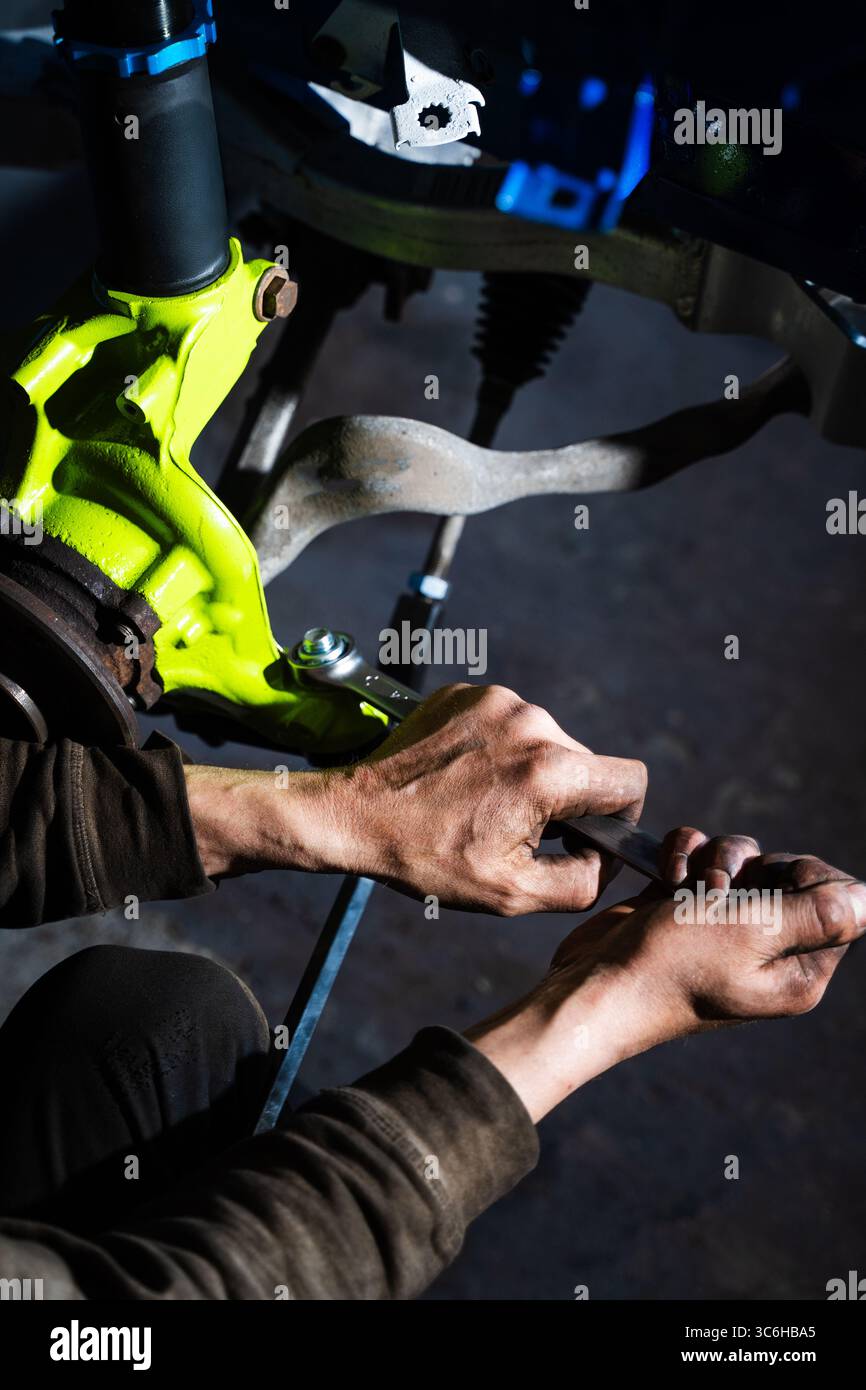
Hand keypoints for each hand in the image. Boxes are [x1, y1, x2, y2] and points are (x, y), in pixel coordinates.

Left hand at [325, 683, 646, 913]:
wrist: (354, 814)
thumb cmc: (429, 858)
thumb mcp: (512, 893)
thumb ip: (582, 882)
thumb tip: (608, 859)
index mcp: (548, 771)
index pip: (629, 781)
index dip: (619, 815)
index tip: (586, 834)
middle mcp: (531, 722)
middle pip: (585, 762)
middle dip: (565, 797)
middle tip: (516, 826)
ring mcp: (498, 700)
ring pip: (547, 741)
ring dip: (529, 772)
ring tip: (483, 801)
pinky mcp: (470, 693)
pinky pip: (510, 722)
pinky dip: (498, 750)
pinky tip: (464, 777)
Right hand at [469, 832, 865, 1119]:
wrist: (594, 985)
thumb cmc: (671, 967)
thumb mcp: (754, 933)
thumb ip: (818, 912)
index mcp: (797, 969)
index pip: (835, 902)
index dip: (803, 876)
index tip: (766, 882)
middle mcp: (765, 950)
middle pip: (784, 873)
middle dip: (749, 863)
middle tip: (716, 888)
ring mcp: (721, 929)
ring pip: (737, 859)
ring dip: (709, 856)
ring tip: (682, 885)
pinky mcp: (681, 910)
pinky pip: (696, 858)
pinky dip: (680, 856)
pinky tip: (662, 877)